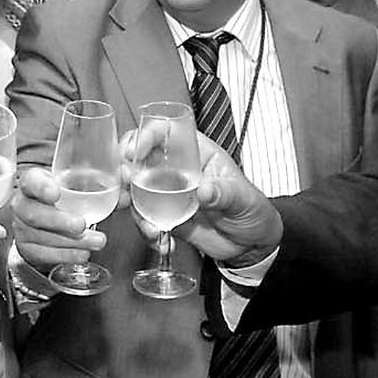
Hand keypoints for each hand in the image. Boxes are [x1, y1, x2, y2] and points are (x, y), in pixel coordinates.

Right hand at [10, 166, 106, 272]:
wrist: (45, 226)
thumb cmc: (65, 200)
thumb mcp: (79, 187)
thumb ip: (104, 180)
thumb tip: (126, 174)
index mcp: (34, 183)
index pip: (31, 181)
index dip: (41, 187)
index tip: (56, 193)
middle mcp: (23, 205)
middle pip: (35, 213)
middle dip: (60, 221)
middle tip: (82, 225)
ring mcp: (22, 229)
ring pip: (42, 237)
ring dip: (71, 242)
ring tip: (97, 241)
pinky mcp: (28, 249)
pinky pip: (45, 255)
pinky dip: (66, 255)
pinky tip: (83, 254)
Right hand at [121, 131, 282, 266]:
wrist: (251, 245)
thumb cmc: (252, 209)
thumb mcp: (243, 198)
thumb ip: (224, 193)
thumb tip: (204, 190)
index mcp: (195, 152)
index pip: (165, 132)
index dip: (145, 135)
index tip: (134, 151)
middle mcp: (176, 169)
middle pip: (140, 157)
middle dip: (125, 170)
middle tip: (125, 187)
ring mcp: (167, 193)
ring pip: (136, 190)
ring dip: (132, 206)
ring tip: (149, 228)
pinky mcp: (164, 216)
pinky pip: (145, 219)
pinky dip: (147, 231)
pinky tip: (162, 242)